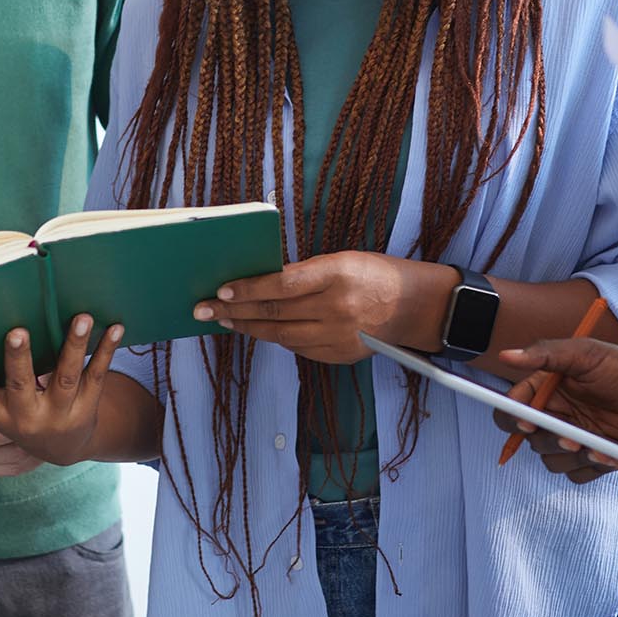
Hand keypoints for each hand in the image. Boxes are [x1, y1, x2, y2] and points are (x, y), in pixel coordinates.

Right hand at [0, 314, 122, 466]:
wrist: (67, 448)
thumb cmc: (27, 416)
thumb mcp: (3, 411)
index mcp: (3, 414)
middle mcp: (30, 415)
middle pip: (23, 385)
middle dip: (19, 359)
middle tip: (16, 332)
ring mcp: (62, 411)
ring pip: (67, 375)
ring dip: (73, 344)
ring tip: (79, 318)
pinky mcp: (89, 403)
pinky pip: (99, 373)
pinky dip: (106, 349)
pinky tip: (114, 327)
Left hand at [196, 253, 452, 364]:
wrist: (413, 307)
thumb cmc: (374, 274)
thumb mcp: (342, 260)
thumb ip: (305, 273)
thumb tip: (262, 282)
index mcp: (336, 275)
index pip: (283, 284)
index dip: (249, 289)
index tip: (221, 291)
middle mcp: (336, 308)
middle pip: (275, 313)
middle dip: (234, 312)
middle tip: (204, 310)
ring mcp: (337, 336)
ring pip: (280, 335)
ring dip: (247, 328)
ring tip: (223, 321)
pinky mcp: (337, 355)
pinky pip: (297, 348)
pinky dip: (275, 338)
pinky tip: (257, 330)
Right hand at [490, 339, 617, 481]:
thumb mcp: (586, 354)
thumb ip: (546, 353)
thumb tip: (507, 355)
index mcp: (548, 390)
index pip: (512, 409)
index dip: (512, 418)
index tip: (526, 422)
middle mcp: (557, 416)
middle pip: (530, 441)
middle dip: (549, 441)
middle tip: (571, 436)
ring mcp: (575, 439)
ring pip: (552, 461)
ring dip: (571, 456)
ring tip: (597, 444)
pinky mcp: (593, 459)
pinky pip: (578, 475)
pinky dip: (592, 466)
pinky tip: (611, 451)